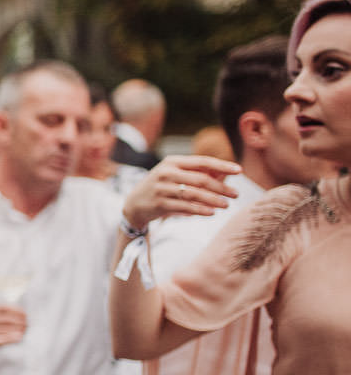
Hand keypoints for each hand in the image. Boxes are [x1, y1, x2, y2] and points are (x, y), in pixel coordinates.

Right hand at [0, 306, 25, 363]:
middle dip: (17, 321)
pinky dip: (8, 339)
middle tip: (27, 325)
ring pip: (1, 329)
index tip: (26, 315)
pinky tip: (18, 338)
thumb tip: (22, 313)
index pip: (2, 308)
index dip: (15, 310)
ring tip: (25, 331)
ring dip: (15, 330)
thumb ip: (0, 316)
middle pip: (3, 319)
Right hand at [122, 155, 239, 230]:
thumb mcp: (176, 175)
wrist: (134, 203)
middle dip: (221, 187)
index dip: (222, 165)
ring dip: (213, 200)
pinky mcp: (159, 204)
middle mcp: (166, 172)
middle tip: (236, 194)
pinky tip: (211, 212)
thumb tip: (225, 173)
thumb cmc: (162, 186)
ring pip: (194, 194)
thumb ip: (198, 172)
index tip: (239, 170)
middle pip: (200, 179)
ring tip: (226, 205)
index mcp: (172, 162)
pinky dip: (199, 210)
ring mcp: (161, 188)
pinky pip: (184, 207)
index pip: (202, 161)